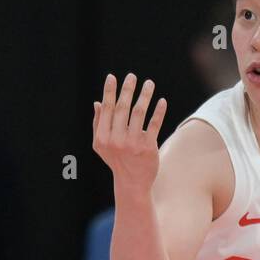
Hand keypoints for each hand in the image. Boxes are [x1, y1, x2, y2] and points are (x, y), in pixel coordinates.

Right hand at [92, 72, 167, 191]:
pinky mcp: (148, 148)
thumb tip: (98, 102)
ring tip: (149, 83)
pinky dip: (158, 112)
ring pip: (139, 113)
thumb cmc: (116, 160)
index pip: (107, 109)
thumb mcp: (101, 145)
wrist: (132, 182)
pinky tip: (162, 101)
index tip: (112, 77)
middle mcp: (117, 140)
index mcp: (103, 137)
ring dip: (144, 95)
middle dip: (127, 89)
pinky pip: (154, 125)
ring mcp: (132, 144)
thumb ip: (99, 124)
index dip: (109, 92)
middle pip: (123, 108)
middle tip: (132, 76)